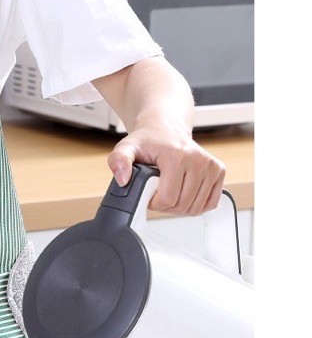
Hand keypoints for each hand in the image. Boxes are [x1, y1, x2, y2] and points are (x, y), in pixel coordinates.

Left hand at [107, 122, 226, 215]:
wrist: (165, 129)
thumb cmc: (147, 140)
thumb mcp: (126, 148)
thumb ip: (119, 161)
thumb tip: (122, 179)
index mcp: (178, 155)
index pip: (167, 199)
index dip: (153, 202)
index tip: (148, 190)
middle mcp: (199, 160)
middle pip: (182, 205)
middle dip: (165, 206)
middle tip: (157, 190)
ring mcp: (212, 166)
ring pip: (196, 208)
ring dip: (179, 207)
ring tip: (169, 190)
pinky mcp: (219, 171)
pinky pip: (210, 203)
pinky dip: (195, 205)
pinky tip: (184, 193)